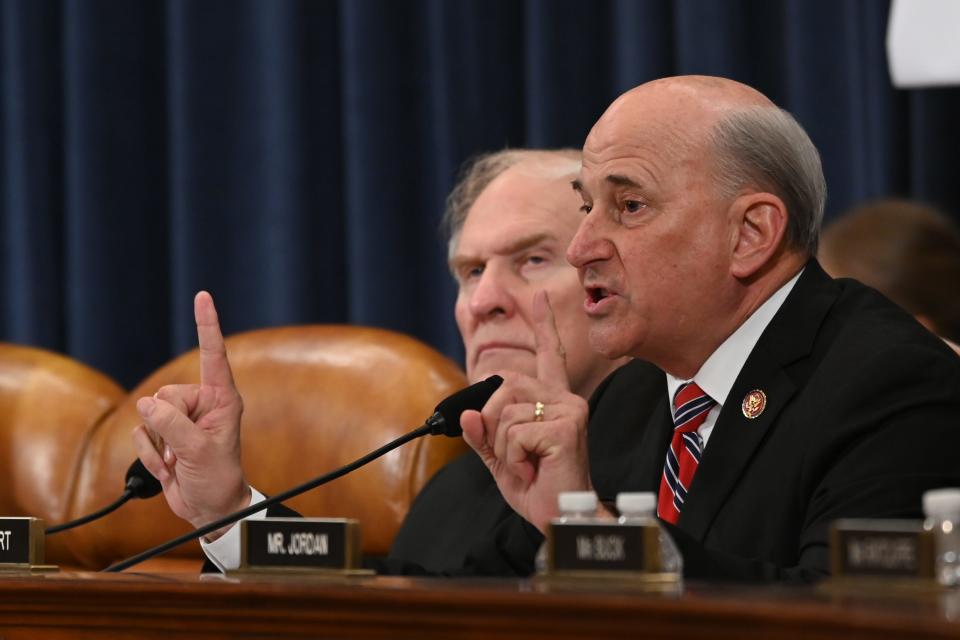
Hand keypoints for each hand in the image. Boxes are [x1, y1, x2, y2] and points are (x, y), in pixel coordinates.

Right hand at [130, 291, 249, 537]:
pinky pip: (139, 435)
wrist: (209, 508)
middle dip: (167, 426)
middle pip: (164, 395)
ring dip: (158, 445)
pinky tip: (169, 467)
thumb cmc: (217, 478)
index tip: (203, 296)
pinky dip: (149, 456)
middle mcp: (201, 403)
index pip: (213, 354)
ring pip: (147, 415)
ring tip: (180, 460)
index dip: (206, 325)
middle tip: (186, 450)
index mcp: (222, 398)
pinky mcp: (163, 434)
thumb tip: (147, 404)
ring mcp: (180, 419)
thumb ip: (172, 424)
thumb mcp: (198, 451)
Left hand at [460, 291, 591, 531]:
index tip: (541, 296)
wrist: (558, 516)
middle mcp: (566, 398)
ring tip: (527, 464)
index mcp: (554, 401)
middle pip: (504, 384)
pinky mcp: (567, 427)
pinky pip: (514, 433)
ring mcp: (570, 410)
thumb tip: (470, 414)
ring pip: (504, 412)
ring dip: (503, 446)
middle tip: (511, 453)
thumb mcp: (502, 460)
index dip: (544, 325)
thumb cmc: (538, 488)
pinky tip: (534, 469)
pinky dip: (513, 458)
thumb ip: (484, 436)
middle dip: (491, 421)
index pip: (549, 355)